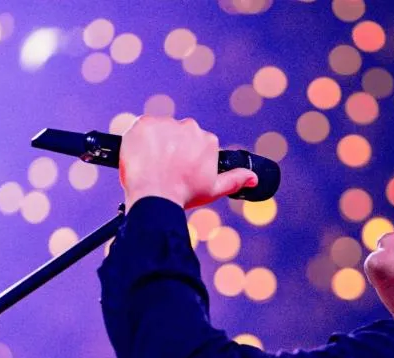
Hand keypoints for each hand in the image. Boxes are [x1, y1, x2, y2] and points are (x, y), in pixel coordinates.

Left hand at [119, 116, 257, 209]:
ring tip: (151, 165)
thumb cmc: (185, 195)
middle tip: (163, 168)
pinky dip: (139, 139)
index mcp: (208, 140)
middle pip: (178, 134)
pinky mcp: (144, 124)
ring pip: (160, 130)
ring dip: (155, 143)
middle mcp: (189, 127)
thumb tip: (254, 178)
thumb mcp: (214, 190)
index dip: (185, 157)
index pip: (194, 142)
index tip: (178, 170)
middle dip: (171, 148)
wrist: (155, 198)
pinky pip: (141, 127)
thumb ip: (235, 180)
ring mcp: (166, 124)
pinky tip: (141, 155)